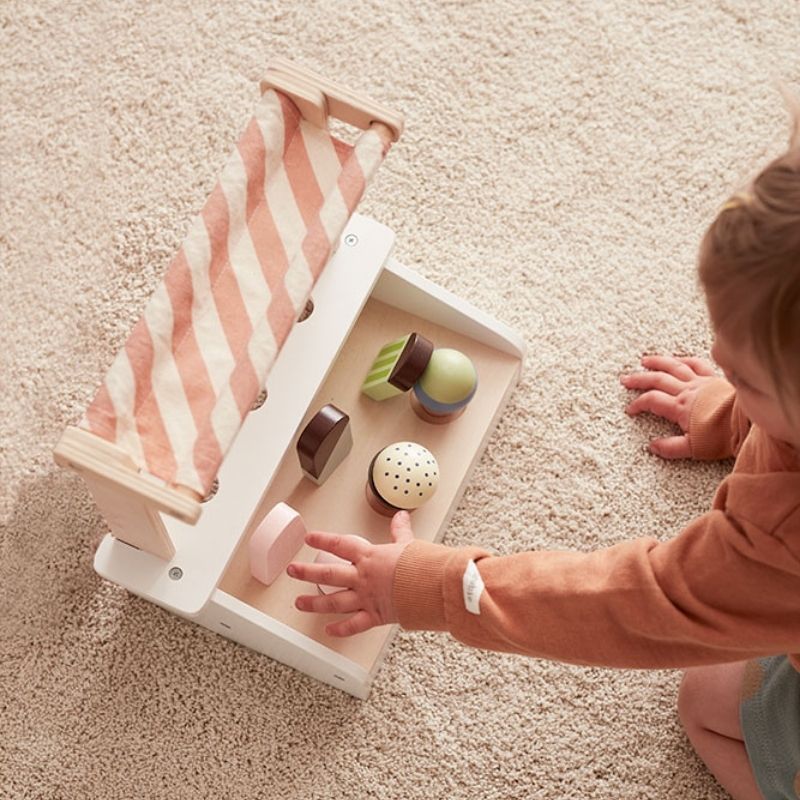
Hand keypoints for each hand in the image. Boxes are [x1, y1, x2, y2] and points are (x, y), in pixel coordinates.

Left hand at [287, 511, 414, 636]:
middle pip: (328, 573)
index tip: (309, 538)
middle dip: (306, 572)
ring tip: (298, 603)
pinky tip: (328, 630)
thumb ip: (400, 531)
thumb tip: (400, 516)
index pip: (340, 545)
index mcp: (370, 557)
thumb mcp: (408, 544)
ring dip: (314, 603)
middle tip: (292, 571)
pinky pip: (353, 625)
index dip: (322, 539)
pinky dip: (340, 630)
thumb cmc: (422, 565)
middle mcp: (363, 577)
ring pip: (333, 601)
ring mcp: (366, 597)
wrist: (432, 587)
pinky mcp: (375, 616)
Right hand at [620, 355, 717, 458]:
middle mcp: (687, 391)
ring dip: (657, 362)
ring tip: (645, 360)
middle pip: (657, 380)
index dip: (637, 404)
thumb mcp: (693, 448)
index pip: (651, 401)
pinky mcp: (714, 378)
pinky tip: (680, 359)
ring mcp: (700, 382)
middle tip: (625, 379)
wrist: (749, 423)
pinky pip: (697, 363)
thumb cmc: (723, 436)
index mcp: (679, 407)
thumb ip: (671, 447)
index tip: (630, 409)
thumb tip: (652, 446)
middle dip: (639, 379)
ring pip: (674, 366)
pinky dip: (686, 359)